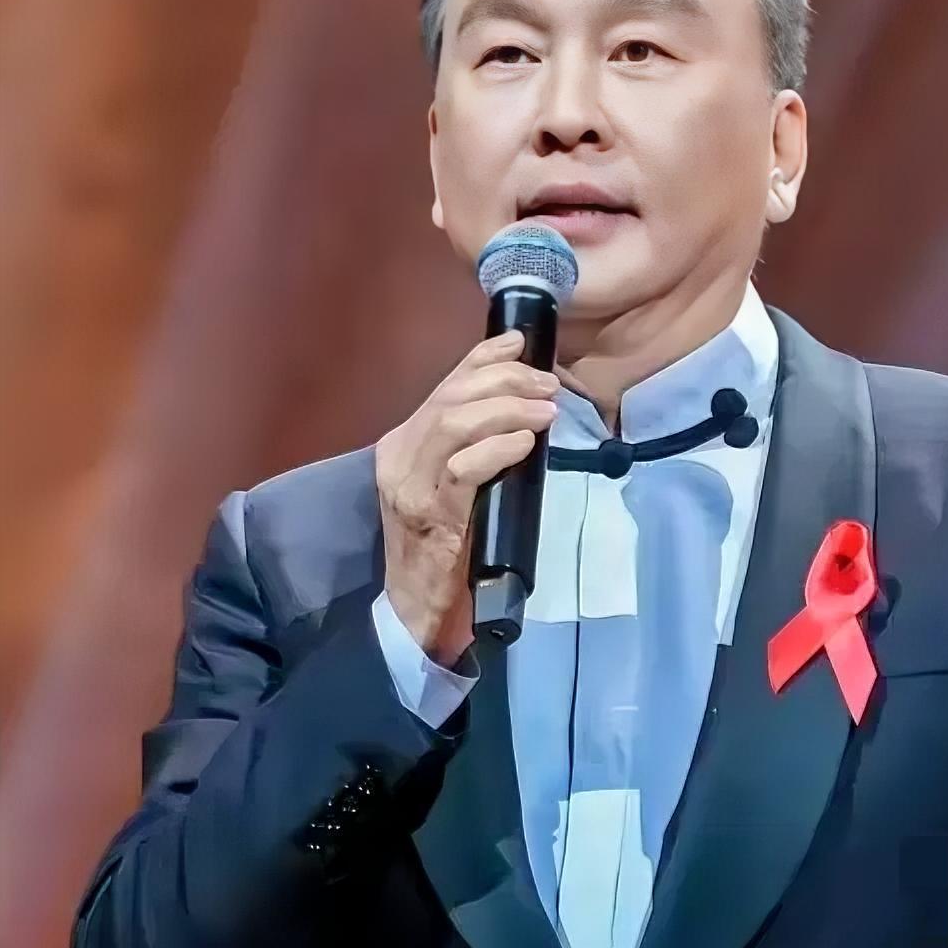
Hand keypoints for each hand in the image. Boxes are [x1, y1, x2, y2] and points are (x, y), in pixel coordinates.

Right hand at [375, 329, 558, 666]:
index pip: (444, 385)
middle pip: (451, 397)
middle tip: (548, 382)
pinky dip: (496, 449)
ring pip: (454, 425)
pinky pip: (463, 469)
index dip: (482, 357)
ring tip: (545, 408)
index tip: (519, 340)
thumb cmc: (446, 543)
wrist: (417, 607)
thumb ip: (475, 444)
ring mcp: (410, 486)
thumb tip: (524, 404)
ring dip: (506, 409)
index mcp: (403, 443)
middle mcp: (400, 457)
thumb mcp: (458, 481)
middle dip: (504, 379)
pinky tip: (524, 442)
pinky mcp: (429, 515)